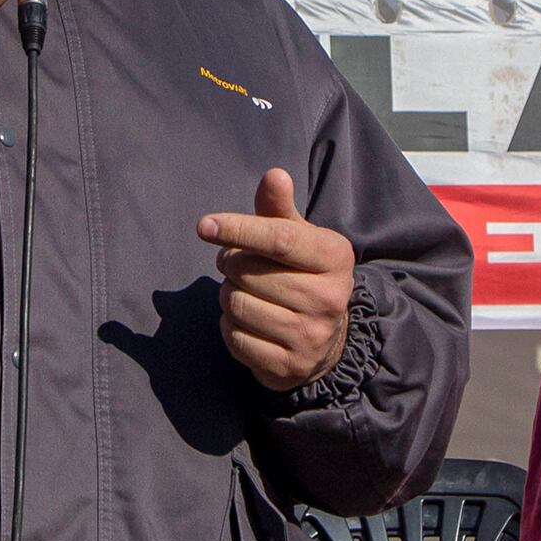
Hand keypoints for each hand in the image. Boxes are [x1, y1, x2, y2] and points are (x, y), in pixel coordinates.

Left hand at [201, 169, 355, 392]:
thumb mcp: (299, 237)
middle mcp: (329, 298)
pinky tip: (246, 321)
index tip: (205, 225)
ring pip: (238, 304)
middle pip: (250, 271)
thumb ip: (280, 209)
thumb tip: (274, 175)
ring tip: (244, 291)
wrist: (325, 340)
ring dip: (228, 294)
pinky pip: (235, 338)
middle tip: (237, 265)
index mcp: (335, 258)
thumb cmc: (302, 274)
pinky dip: (229, 326)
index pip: (280, 238)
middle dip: (230, 264)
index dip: (239, 228)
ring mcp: (310, 335)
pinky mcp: (289, 365)